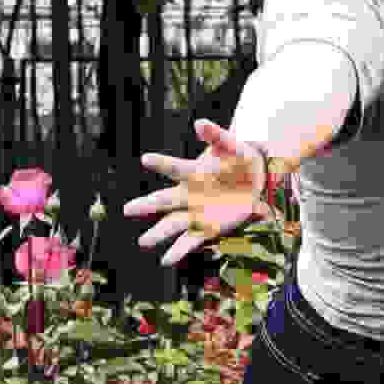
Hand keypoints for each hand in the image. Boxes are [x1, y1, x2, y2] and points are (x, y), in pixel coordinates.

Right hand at [133, 118, 278, 262]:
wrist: (256, 180)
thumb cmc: (239, 160)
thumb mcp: (232, 146)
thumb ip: (217, 136)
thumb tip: (199, 123)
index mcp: (193, 173)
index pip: (175, 168)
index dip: (162, 163)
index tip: (145, 158)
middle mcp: (188, 194)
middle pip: (164, 201)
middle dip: (147, 205)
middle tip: (127, 209)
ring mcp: (195, 212)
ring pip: (172, 224)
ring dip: (158, 233)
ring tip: (143, 242)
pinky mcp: (206, 228)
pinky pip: (190, 240)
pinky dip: (179, 250)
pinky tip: (166, 260)